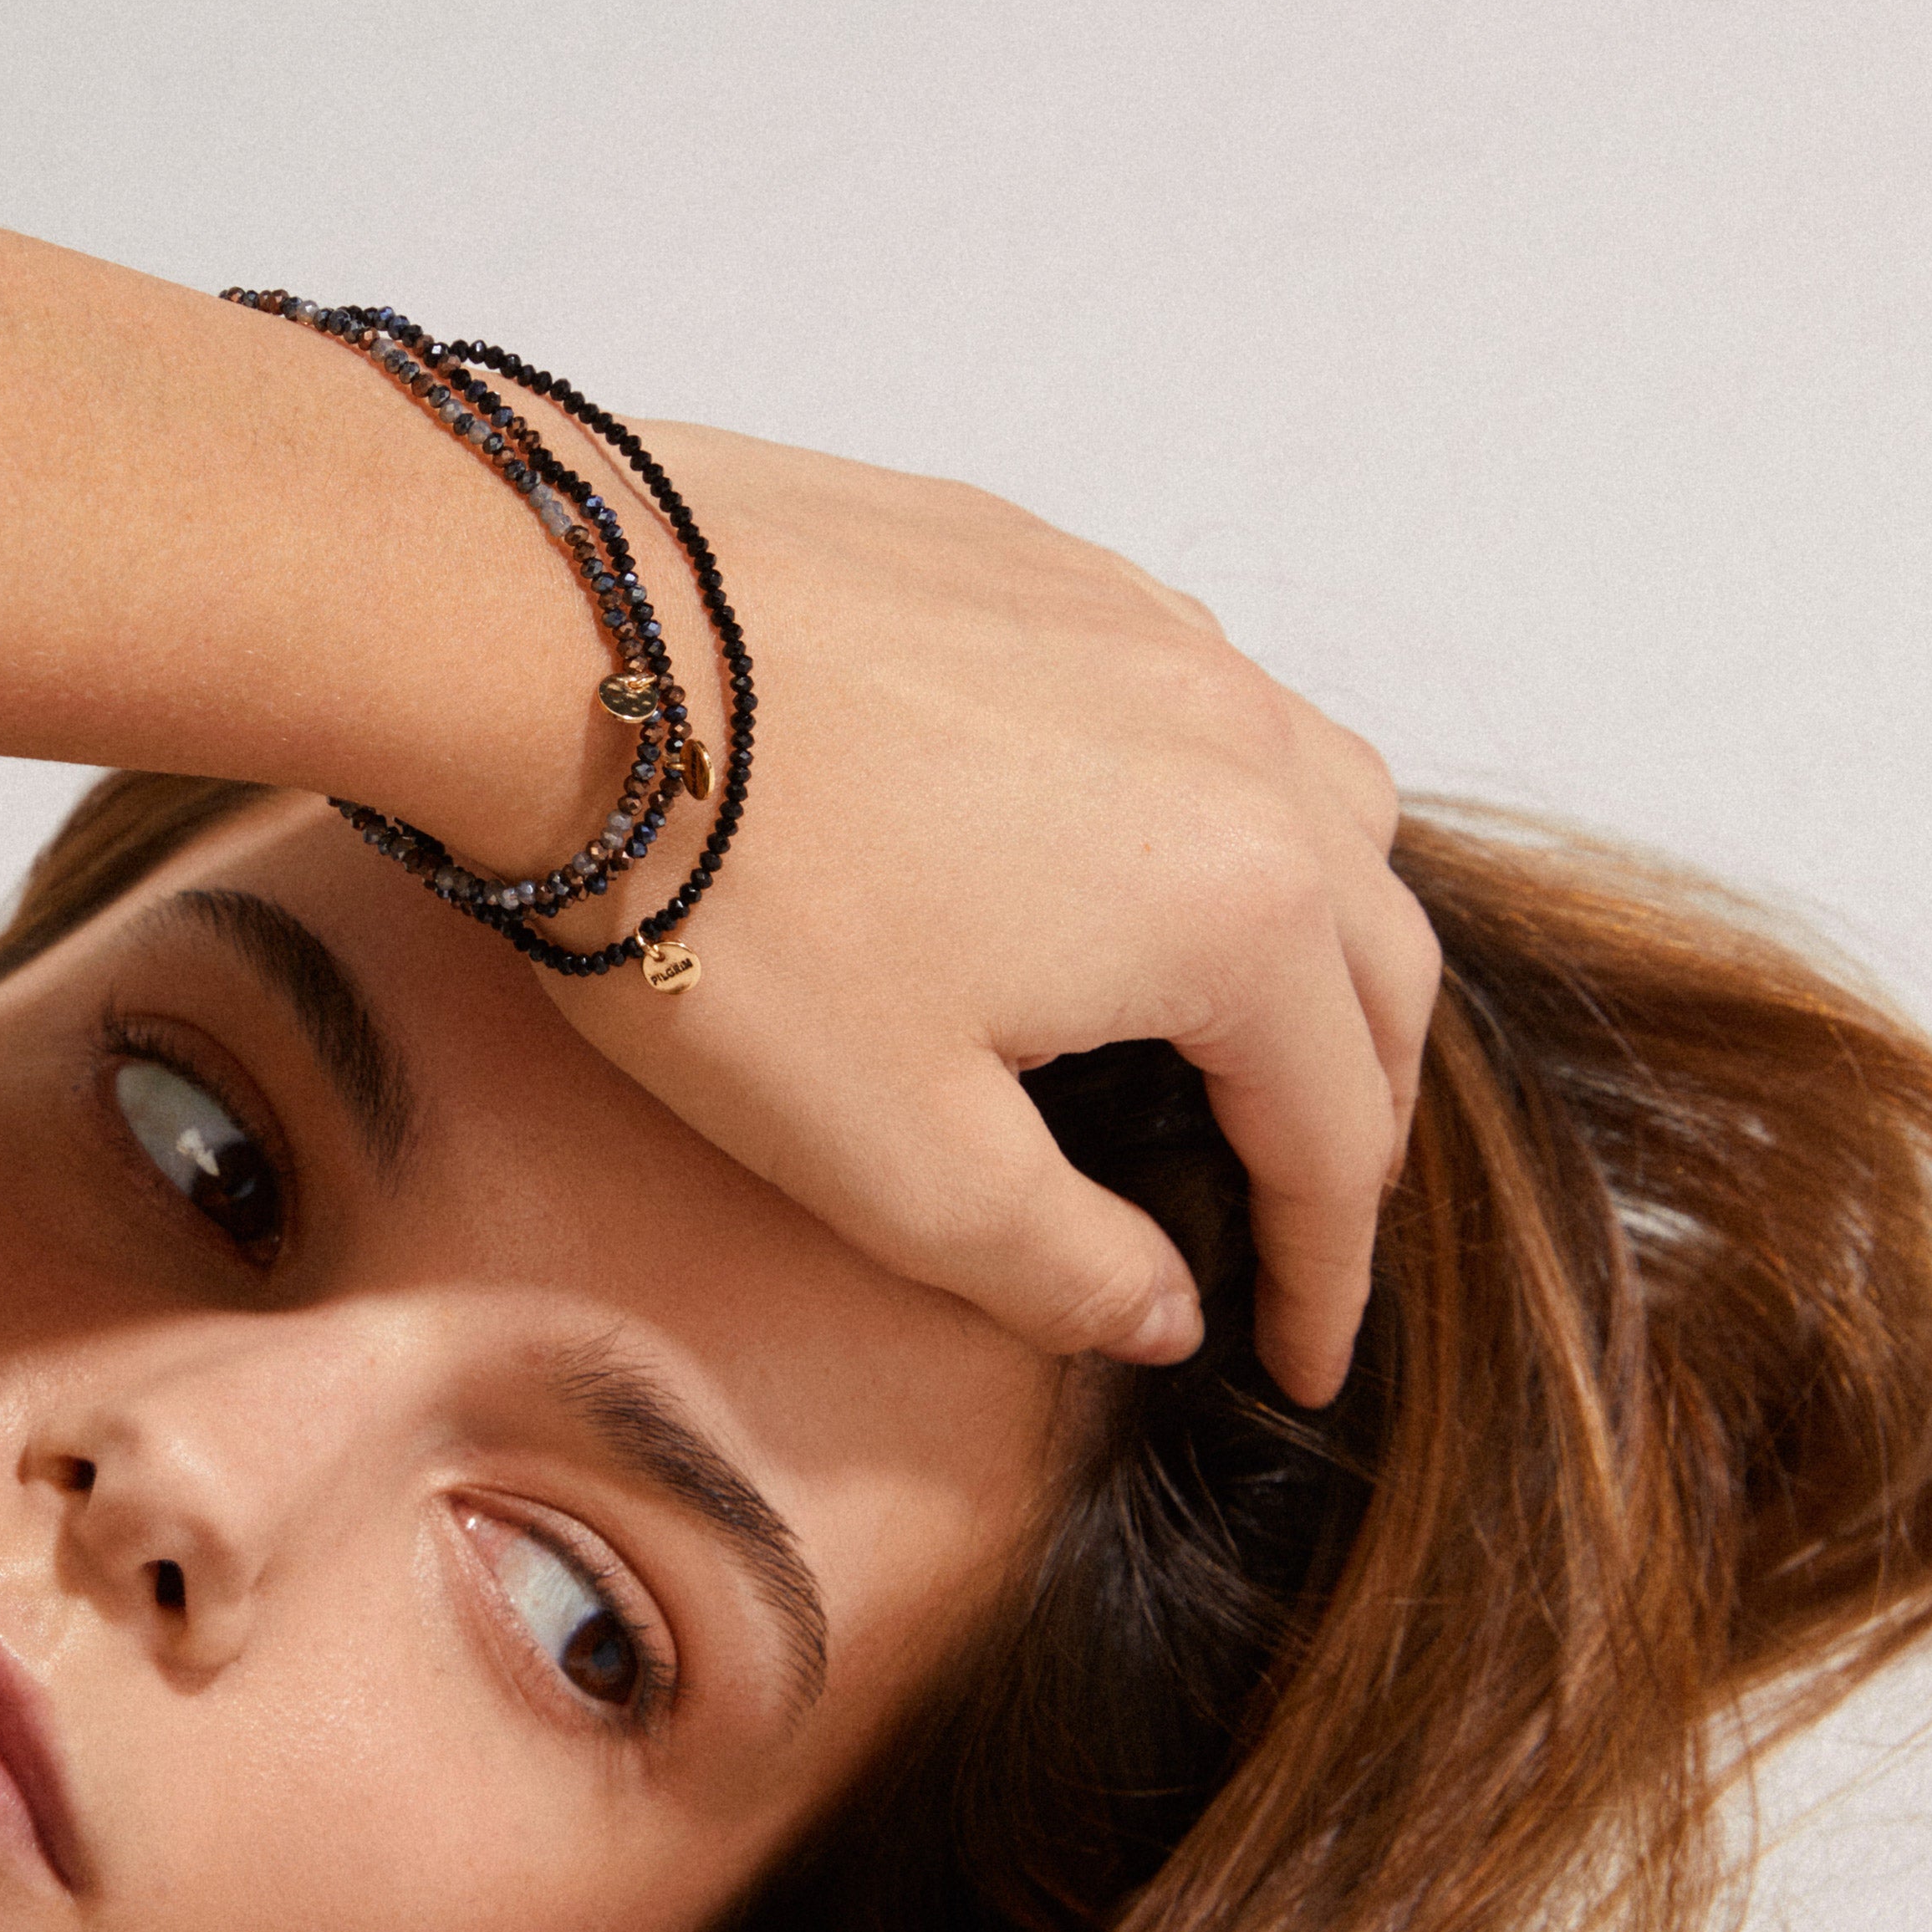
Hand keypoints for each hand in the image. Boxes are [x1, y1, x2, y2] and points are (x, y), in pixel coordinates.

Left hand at [541, 425, 1439, 1403]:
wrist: (555, 643)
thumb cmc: (721, 917)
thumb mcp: (896, 1165)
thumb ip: (1059, 1265)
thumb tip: (1164, 1310)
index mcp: (1239, 911)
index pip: (1338, 1132)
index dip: (1326, 1273)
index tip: (1301, 1367)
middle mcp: (1240, 748)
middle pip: (1377, 965)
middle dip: (1354, 1114)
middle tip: (1303, 1220)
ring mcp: (1151, 631)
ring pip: (1322, 804)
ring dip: (1321, 942)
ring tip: (1255, 1035)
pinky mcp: (1047, 565)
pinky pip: (1203, 697)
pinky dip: (1221, 811)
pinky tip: (1128, 858)